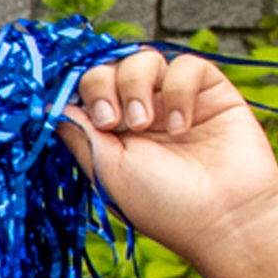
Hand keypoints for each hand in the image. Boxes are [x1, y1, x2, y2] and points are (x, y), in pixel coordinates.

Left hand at [58, 47, 277, 269]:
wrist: (224, 217)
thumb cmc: (162, 204)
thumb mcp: (107, 171)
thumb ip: (81, 135)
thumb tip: (53, 104)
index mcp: (108, 133)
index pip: (82, 92)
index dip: (78, 93)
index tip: (88, 119)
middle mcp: (138, 112)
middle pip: (107, 68)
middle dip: (102, 86)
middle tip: (113, 122)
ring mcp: (172, 99)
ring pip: (142, 60)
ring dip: (135, 85)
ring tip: (145, 123)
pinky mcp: (210, 91)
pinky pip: (186, 65)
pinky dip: (178, 89)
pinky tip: (181, 125)